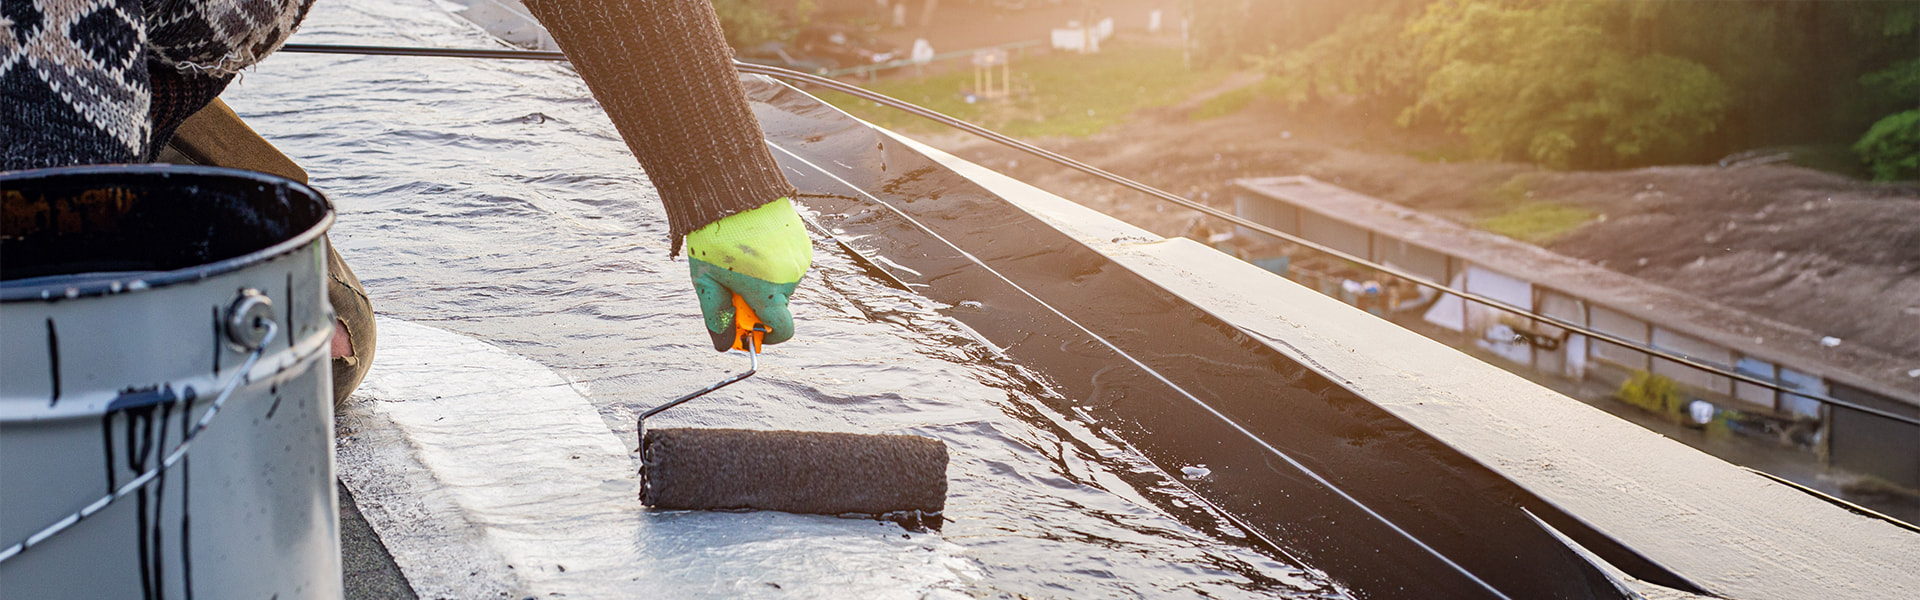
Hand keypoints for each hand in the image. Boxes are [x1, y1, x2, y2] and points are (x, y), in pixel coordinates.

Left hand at [686, 198, 812, 350]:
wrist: (731, 190)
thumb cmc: (714, 236)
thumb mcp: (705, 280)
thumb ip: (717, 315)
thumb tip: (725, 344)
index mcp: (768, 291)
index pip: (783, 330)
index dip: (767, 337)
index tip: (752, 331)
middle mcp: (790, 277)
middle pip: (778, 306)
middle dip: (758, 303)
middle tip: (732, 284)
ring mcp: (799, 258)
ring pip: (782, 284)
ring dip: (765, 281)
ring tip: (741, 257)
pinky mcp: (802, 241)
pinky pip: (788, 264)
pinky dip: (773, 263)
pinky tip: (754, 245)